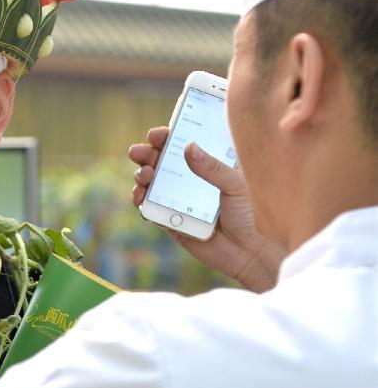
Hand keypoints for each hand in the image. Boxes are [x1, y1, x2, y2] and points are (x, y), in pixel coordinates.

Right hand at [128, 126, 285, 292]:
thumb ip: (213, 168)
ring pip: (150, 181)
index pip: (182, 143)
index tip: (158, 135)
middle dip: (145, 153)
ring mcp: (175, 198)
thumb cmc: (249, 214)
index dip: (166, 137)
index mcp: (206, 164)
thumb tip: (189, 148)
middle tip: (138, 152)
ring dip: (141, 174)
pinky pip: (148, 206)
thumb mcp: (236, 186)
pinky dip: (140, 199)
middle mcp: (187, 179)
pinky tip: (140, 195)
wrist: (247, 252)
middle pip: (159, 160)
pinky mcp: (168, 219)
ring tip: (145, 175)